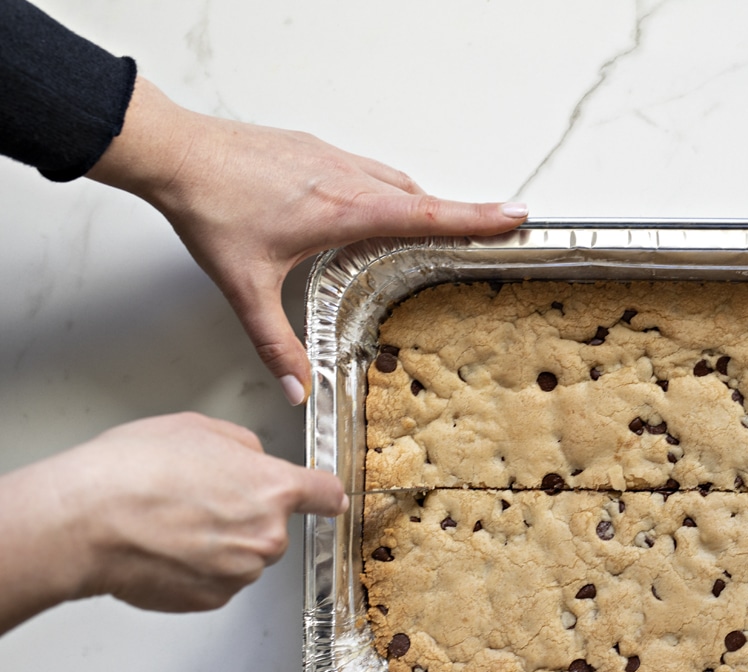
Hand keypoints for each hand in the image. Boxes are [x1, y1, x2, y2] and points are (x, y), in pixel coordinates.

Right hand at [0, 413, 346, 632]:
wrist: (85, 522)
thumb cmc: (131, 472)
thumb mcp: (197, 429)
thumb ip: (243, 446)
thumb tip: (254, 459)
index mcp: (272, 489)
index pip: (324, 493)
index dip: (324, 495)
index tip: (328, 500)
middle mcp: (266, 536)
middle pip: (272, 528)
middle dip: (245, 517)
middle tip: (197, 502)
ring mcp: (240, 573)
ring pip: (242, 557)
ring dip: (219, 546)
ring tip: (170, 524)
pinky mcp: (211, 600)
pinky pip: (215, 582)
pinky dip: (195, 570)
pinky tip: (163, 549)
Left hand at [88, 77, 527, 404]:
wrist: (174, 153)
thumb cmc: (211, 208)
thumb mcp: (245, 286)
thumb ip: (275, 343)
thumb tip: (298, 388)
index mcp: (345, 210)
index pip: (427, 215)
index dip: (476, 217)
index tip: (516, 216)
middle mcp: (347, 179)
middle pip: (422, 196)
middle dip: (462, 212)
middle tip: (496, 224)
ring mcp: (331, 159)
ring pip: (395, 180)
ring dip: (422, 200)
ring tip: (439, 221)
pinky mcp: (312, 149)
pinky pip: (367, 169)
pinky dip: (387, 188)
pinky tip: (372, 205)